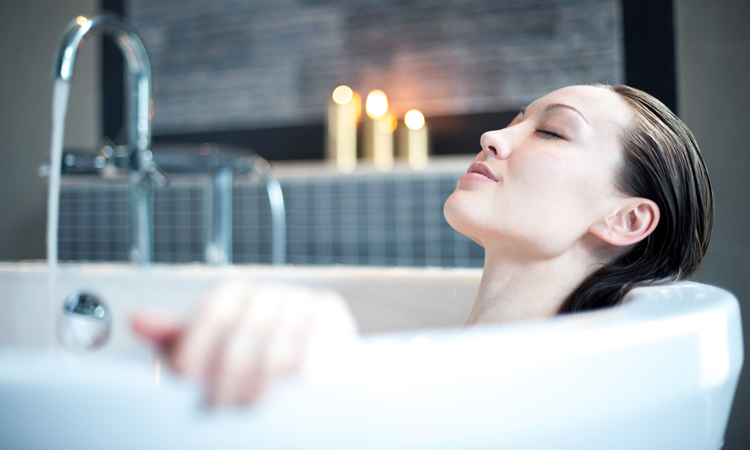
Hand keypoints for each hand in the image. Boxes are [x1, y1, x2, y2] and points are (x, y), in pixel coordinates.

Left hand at [131, 280, 357, 406]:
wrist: (306, 365)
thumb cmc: (244, 362)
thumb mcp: (203, 352)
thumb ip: (172, 338)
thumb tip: (137, 321)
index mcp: (234, 294)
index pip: (215, 309)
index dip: (197, 343)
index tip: (186, 376)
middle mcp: (269, 292)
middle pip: (245, 333)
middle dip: (227, 376)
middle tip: (216, 407)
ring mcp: (303, 303)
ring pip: (280, 351)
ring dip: (260, 387)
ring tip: (248, 410)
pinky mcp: (331, 318)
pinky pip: (314, 354)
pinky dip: (297, 381)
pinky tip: (284, 397)